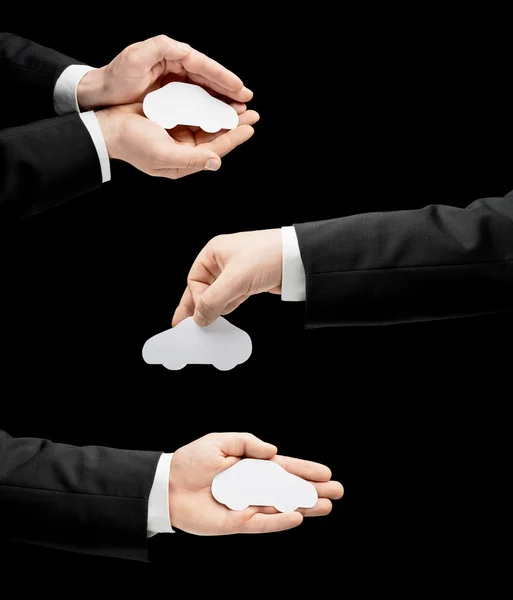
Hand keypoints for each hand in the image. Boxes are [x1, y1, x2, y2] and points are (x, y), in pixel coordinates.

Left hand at [77, 34, 251, 110]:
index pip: (203, 65)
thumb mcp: (136, 58)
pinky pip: (195, 99)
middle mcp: (174, 64)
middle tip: (247, 100)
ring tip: (239, 108)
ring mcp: (173, 79)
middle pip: (208, 77)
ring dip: (222, 98)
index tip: (239, 88)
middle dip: (228, 88)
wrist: (100, 92)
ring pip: (204, 89)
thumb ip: (161, 48)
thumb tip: (187, 50)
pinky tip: (218, 114)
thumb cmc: (116, 77)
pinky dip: (208, 105)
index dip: (223, 77)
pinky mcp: (170, 93)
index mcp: (170, 53)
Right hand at [96, 102, 258, 178]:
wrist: (108, 127)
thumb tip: (217, 161)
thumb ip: (191, 159)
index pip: (215, 149)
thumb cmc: (132, 143)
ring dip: (223, 114)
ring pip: (208, 123)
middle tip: (253, 114)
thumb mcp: (163, 154)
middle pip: (216, 136)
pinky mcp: (172, 118)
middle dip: (234, 125)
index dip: (234, 138)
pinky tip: (218, 98)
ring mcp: (178, 134)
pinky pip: (195, 111)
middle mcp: (184, 149)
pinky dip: (207, 105)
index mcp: (184, 161)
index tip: (250, 127)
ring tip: (240, 105)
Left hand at [168, 432, 343, 534]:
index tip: (326, 473)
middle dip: (313, 490)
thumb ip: (248, 442)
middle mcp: (253, 486)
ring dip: (304, 506)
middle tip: (337, 492)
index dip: (305, 470)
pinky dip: (279, 521)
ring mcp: (247, 505)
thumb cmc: (191, 462)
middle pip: (289, 488)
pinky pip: (262, 523)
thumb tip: (274, 451)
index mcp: (251, 465)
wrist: (167, 486)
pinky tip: (297, 516)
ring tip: (326, 506)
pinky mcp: (236, 523)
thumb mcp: (220, 441)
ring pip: (282, 506)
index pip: (284, 468)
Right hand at [172, 230, 281, 325]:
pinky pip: (231, 297)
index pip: (195, 280)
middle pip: (203, 287)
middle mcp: (223, 261)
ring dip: (214, 308)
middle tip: (187, 325)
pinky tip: (222, 317)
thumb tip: (199, 317)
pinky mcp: (249, 282)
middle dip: (197, 306)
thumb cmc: (268, 255)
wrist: (298, 258)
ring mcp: (237, 272)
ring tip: (206, 325)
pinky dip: (227, 307)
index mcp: (214, 252)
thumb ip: (213, 300)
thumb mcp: (235, 280)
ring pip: (218, 294)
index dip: (195, 299)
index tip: (199, 316)